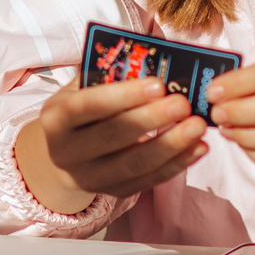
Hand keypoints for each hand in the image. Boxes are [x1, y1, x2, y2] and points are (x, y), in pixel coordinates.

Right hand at [15, 78, 206, 213]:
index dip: (124, 96)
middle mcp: (66, 152)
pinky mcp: (112, 192)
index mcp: (56, 118)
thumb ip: (110, 75)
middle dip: (152, 119)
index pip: (90, 106)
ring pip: (134, 164)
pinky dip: (176, 165)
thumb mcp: (82, 88)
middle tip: (184, 104)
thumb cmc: (81, 109)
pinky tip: (199, 148)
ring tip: (198, 126)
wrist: (63, 153)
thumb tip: (155, 62)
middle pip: (113, 136)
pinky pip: (147, 181)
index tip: (158, 84)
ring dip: (171, 145)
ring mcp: (88, 178)